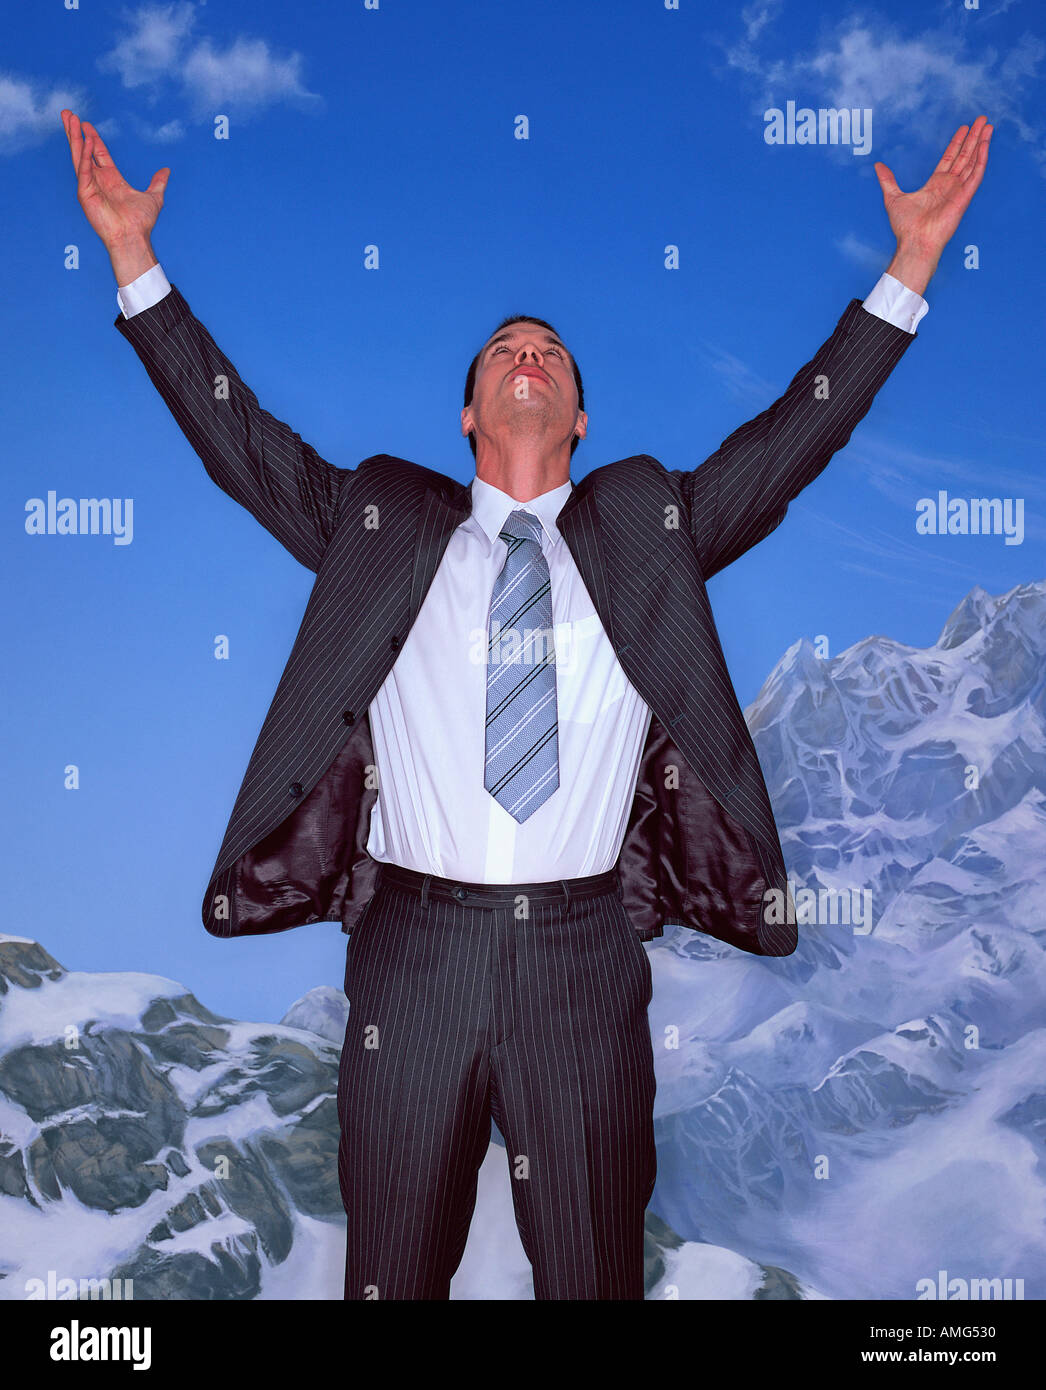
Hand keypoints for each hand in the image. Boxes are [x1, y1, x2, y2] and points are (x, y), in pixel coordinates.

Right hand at [60, 109, 169, 249]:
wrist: (134, 237)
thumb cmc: (141, 223)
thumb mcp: (154, 197)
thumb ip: (158, 183)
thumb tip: (166, 171)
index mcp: (111, 179)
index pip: (99, 153)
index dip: (93, 138)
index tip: (86, 124)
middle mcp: (98, 181)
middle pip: (84, 151)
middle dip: (76, 132)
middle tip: (68, 114)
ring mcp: (90, 186)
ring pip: (79, 156)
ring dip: (74, 137)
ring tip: (69, 118)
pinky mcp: (85, 193)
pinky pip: (84, 170)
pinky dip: (84, 155)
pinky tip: (85, 140)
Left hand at [874, 116, 992, 259]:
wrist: (915, 242)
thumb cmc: (905, 227)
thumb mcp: (892, 198)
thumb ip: (888, 180)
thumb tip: (878, 166)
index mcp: (935, 185)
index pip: (950, 158)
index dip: (957, 142)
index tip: (963, 128)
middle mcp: (949, 186)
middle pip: (964, 156)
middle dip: (973, 137)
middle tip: (981, 119)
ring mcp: (958, 190)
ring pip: (973, 161)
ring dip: (981, 143)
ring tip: (987, 126)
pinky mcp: (965, 197)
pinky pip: (976, 174)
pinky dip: (981, 158)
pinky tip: (984, 144)